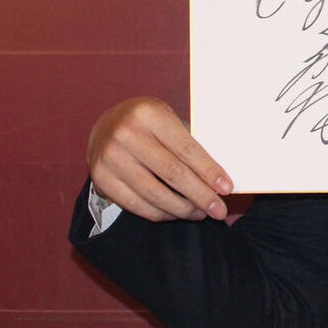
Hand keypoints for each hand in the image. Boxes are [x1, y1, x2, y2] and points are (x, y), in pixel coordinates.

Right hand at [86, 97, 232, 221]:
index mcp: (150, 114)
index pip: (186, 149)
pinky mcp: (101, 179)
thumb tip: (218, 178)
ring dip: (182, 209)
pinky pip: (136, 204)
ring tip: (200, 213)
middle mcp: (126, 134)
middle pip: (173, 174)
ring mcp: (110, 158)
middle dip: (200, 195)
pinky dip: (160, 213)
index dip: (209, 171)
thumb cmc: (149, 123)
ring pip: (155, 194)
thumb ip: (188, 143)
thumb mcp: (168, 119)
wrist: (106, 124)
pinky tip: (176, 213)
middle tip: (219, 211)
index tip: (226, 188)